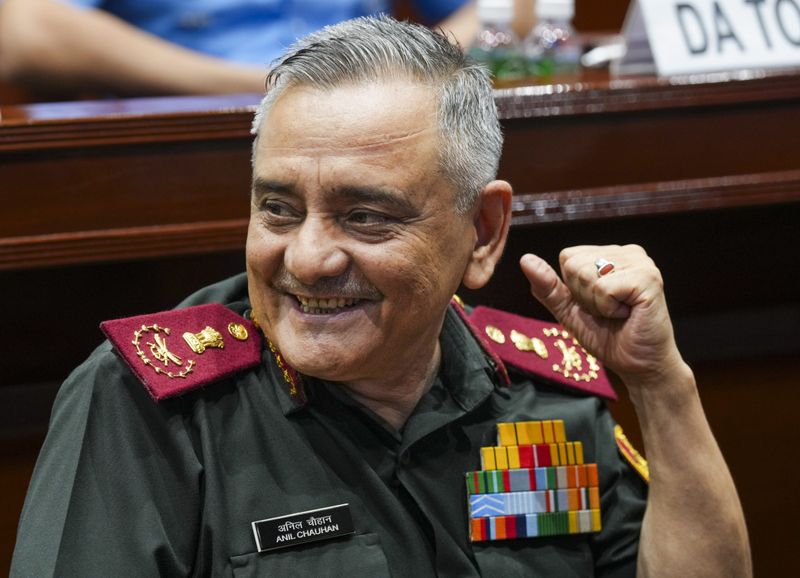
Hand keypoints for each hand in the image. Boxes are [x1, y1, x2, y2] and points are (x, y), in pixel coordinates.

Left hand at [520, 245, 685, 387]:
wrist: (639, 365)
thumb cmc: (608, 336)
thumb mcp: (569, 310)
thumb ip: (548, 286)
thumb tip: (525, 259)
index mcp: (610, 254)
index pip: (567, 256)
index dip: (573, 288)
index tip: (596, 305)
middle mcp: (627, 252)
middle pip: (573, 263)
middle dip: (583, 296)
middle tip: (609, 312)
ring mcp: (640, 262)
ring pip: (586, 274)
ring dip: (596, 304)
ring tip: (619, 312)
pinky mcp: (648, 278)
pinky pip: (603, 288)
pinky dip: (608, 308)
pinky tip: (628, 314)